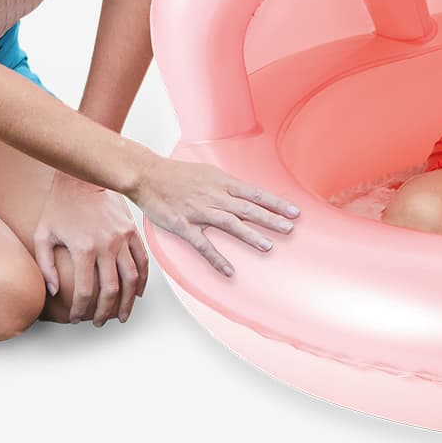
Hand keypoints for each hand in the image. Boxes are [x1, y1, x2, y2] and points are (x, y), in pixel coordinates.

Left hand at [33, 174, 148, 325]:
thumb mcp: (43, 235)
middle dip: (105, 312)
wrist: (82, 179)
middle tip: (99, 323)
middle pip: (111, 290)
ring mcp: (122, 238)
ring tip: (123, 315)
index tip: (77, 319)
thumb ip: (46, 266)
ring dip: (128, 301)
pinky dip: (142, 279)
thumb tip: (54, 292)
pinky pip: (141, 260)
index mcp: (83, 249)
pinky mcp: (131, 231)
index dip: (81, 310)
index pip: (85, 291)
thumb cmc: (59, 207)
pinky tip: (138, 292)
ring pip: (131, 278)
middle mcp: (106, 246)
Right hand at [130, 158, 298, 275]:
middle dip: (270, 219)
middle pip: (247, 208)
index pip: (255, 193)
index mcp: (221, 183)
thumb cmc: (176, 173)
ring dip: (249, 235)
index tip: (295, 211)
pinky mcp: (182, 224)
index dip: (276, 203)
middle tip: (290, 229)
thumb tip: (245, 192)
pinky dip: (216, 258)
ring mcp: (198, 211)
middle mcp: (213, 196)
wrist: (146, 174)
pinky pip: (202, 244)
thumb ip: (226, 184)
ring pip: (229, 224)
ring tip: (268, 247)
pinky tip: (229, 270)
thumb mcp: (207, 172)